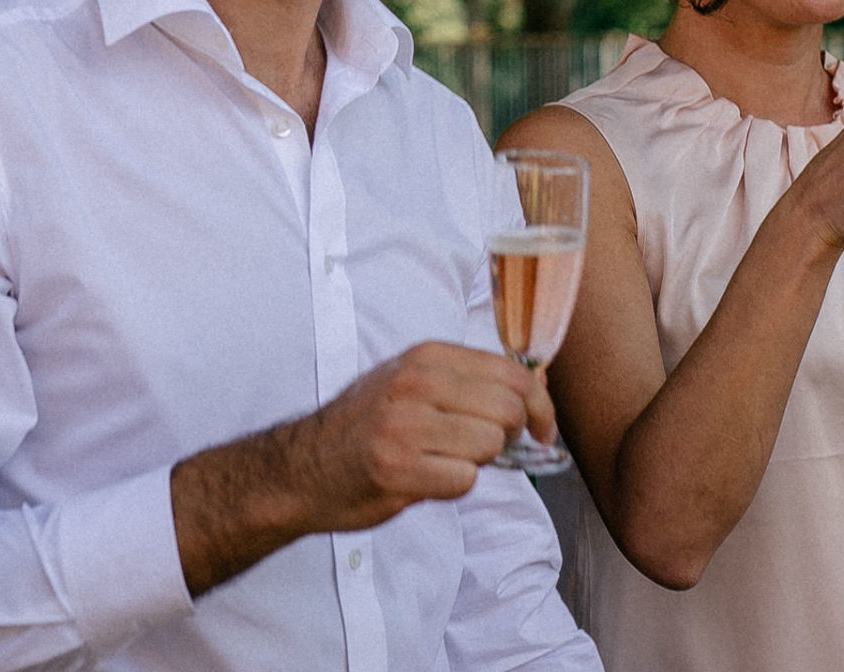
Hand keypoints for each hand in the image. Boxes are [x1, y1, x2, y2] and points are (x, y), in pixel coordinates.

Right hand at [168, 340, 554, 593]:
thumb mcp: (412, 382)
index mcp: (425, 356)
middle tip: (487, 449)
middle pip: (508, 409)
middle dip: (509, 437)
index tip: (541, 428)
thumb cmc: (366, 426)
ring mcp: (405, 425)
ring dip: (477, 463)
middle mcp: (416, 383)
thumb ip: (468, 381)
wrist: (301, 468)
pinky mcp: (398, 469)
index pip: (512, 373)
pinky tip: (425, 480)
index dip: (540, 405)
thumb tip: (536, 389)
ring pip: (489, 446)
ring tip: (443, 461)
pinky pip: (464, 481)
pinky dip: (454, 486)